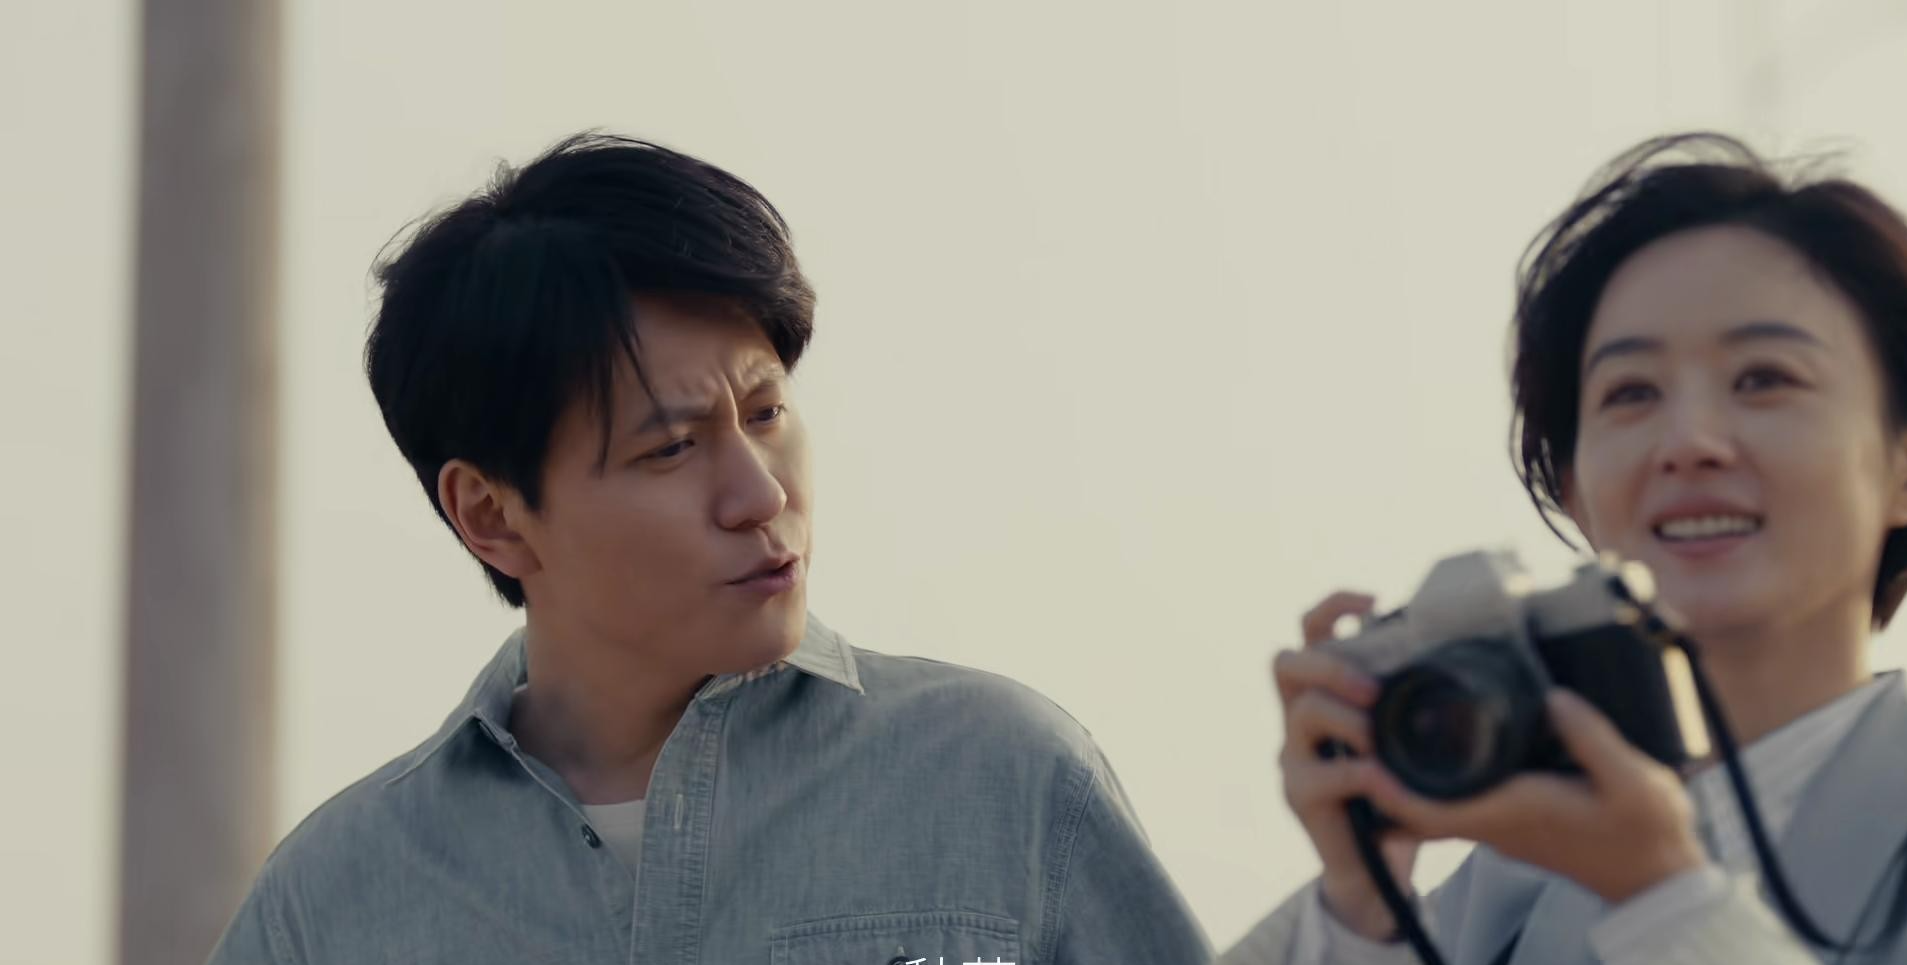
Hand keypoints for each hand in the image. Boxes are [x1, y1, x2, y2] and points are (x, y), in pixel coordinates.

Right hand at [1275, 591, 1423, 939]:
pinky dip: (1361, 775)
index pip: (1310, 633)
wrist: (1376, 870)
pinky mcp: (1299, 794)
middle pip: (1288, 663)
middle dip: (1333, 667)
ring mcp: (1292, 756)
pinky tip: (1387, 784)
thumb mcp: (1407, 741)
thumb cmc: (1399, 795)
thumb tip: (1462, 658)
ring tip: (1380, 738)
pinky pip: (1324, 773)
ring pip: (1304, 712)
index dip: (1333, 608)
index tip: (1373, 600)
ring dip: (1349, 719)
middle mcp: (1298, 718)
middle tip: (1375, 689)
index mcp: (1325, 694)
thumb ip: (1411, 705)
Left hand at [1358, 689, 1706, 904]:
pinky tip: (1437, 741)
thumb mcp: (1635, 782)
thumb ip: (1592, 739)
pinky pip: (1456, 799)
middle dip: (1380, 774)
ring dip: (1403, 773)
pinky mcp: (1510, 819)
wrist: (1659, 877)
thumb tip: (1552, 696)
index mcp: (1512, 813)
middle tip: (1358, 724)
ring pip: (1433, 802)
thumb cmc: (1647, 833)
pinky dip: (1435, 776)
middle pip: (1416, 805)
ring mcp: (1500, 824)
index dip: (1389, 788)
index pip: (1432, 809)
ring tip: (1383, 723)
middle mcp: (1495, 822)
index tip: (1361, 755)